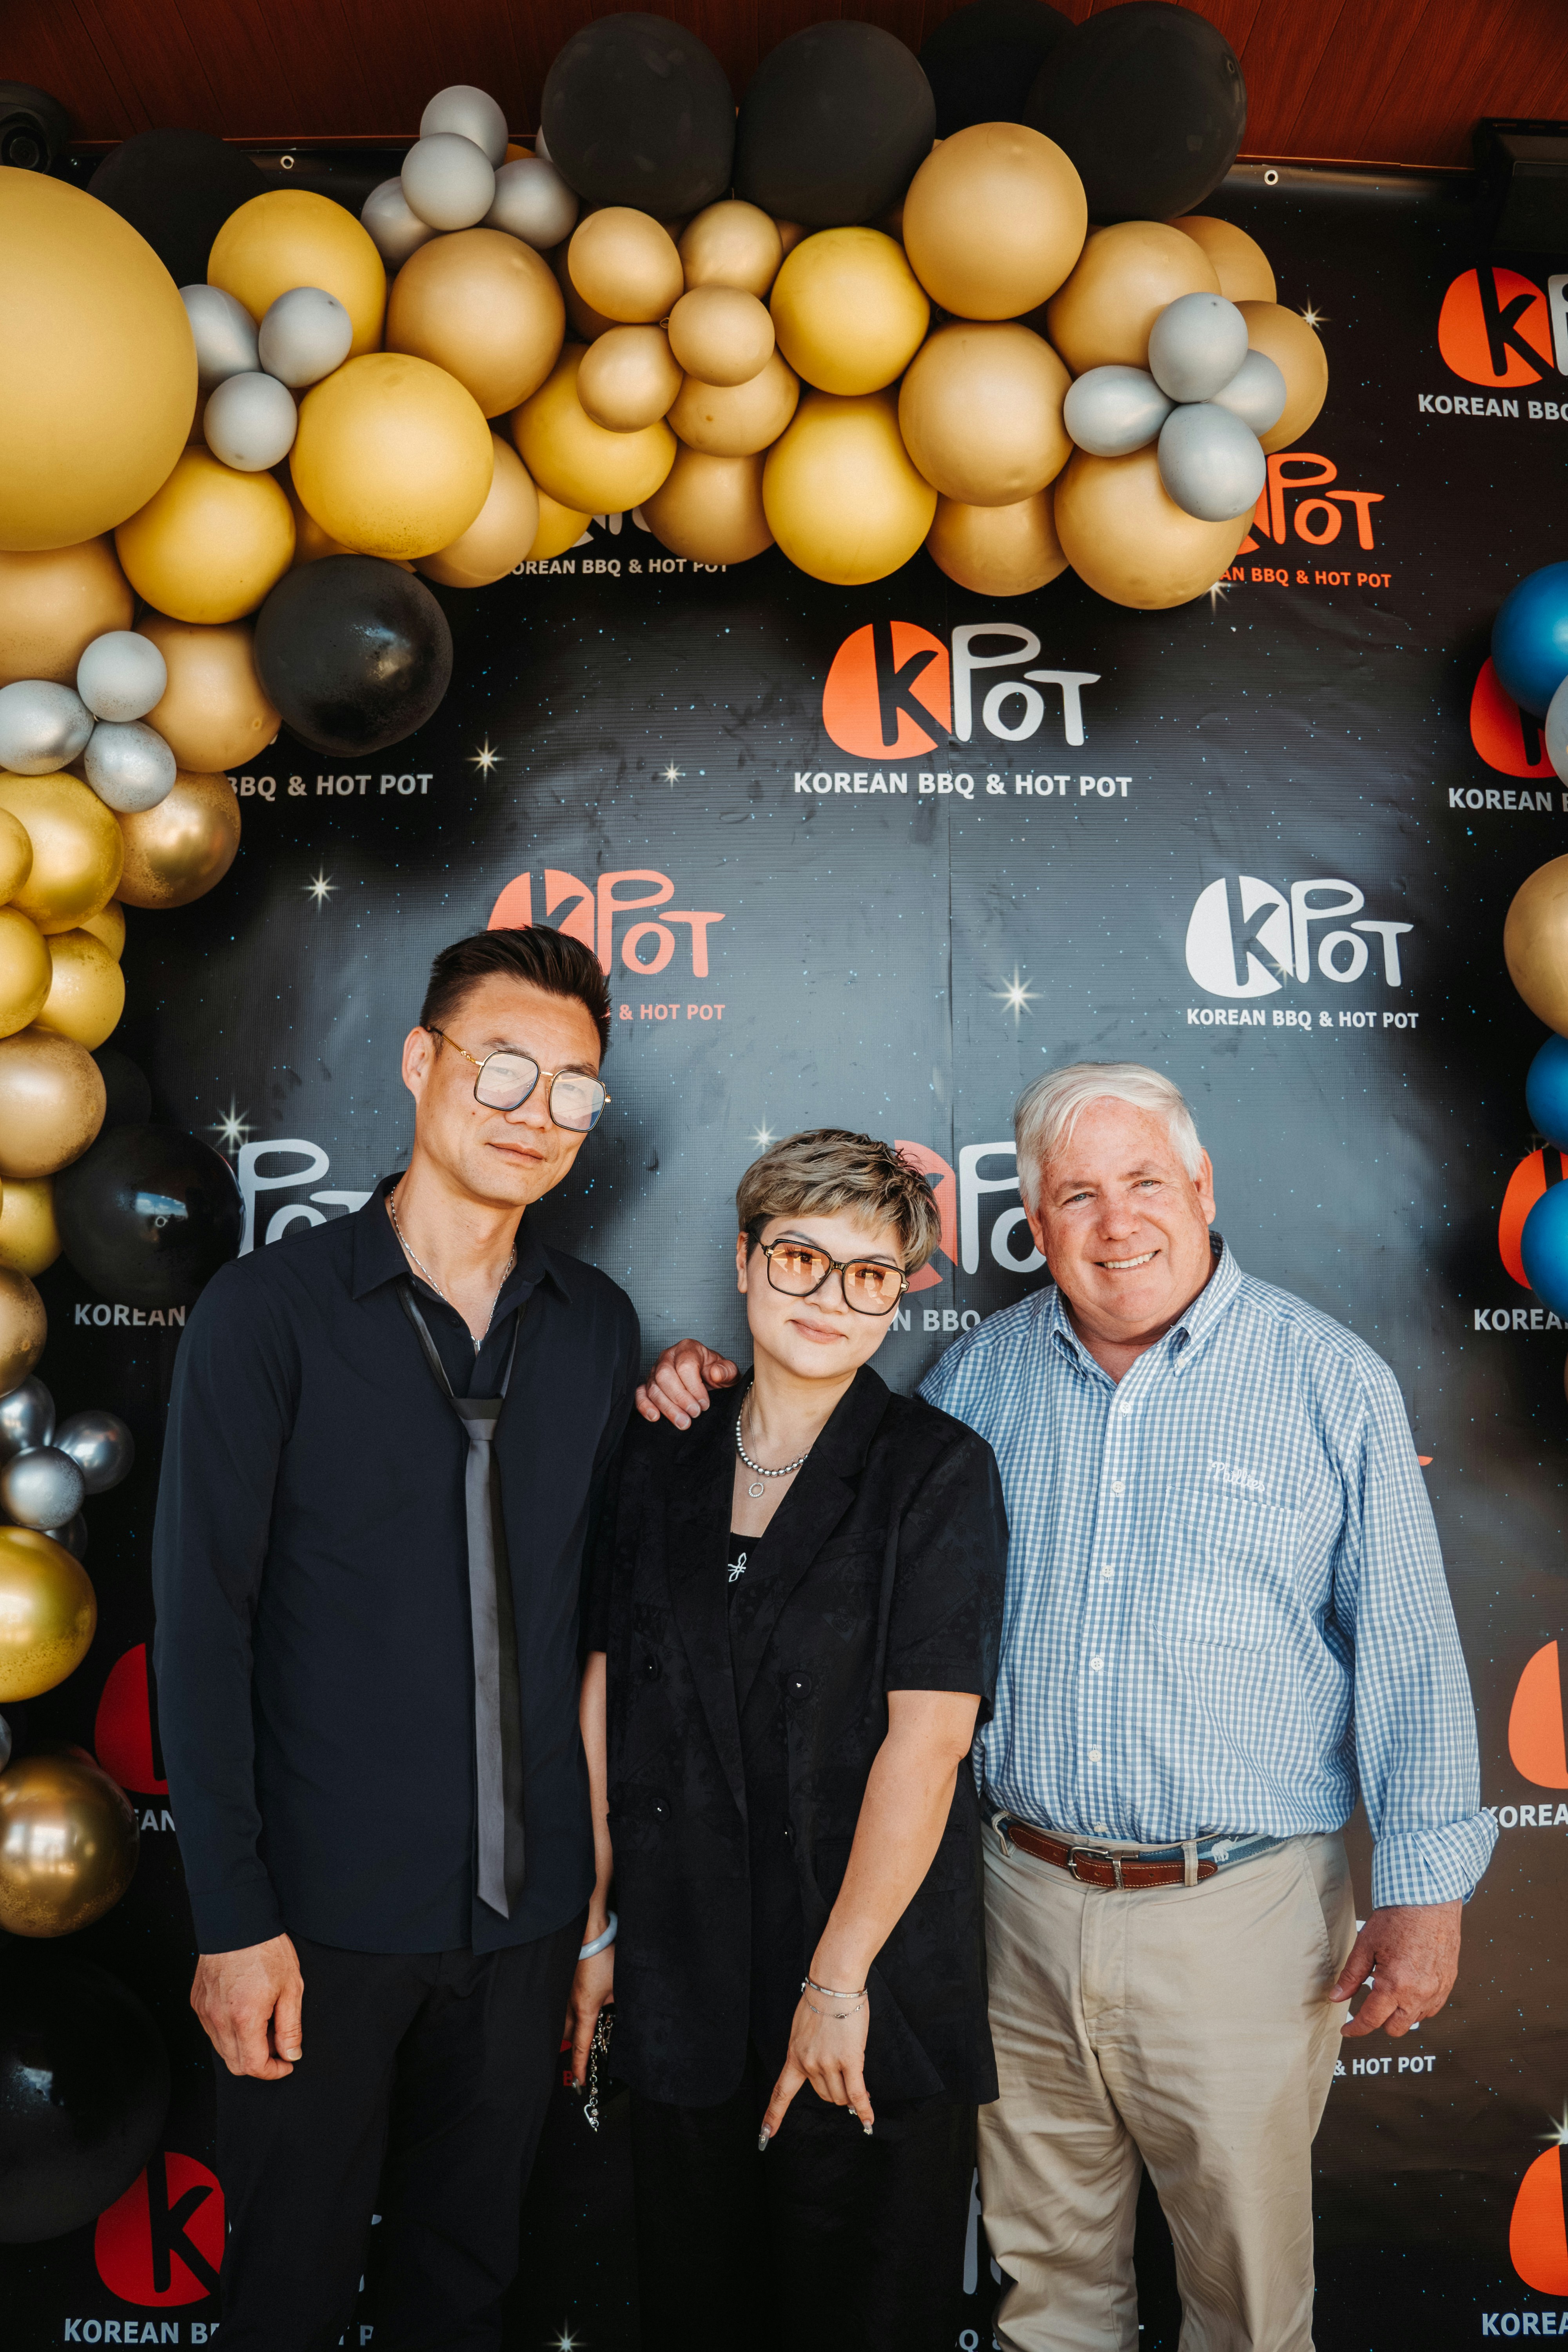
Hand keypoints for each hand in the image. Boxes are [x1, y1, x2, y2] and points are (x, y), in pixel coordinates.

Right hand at [191, 1933, 303, 2079]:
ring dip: (243, 2048)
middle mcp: (219, 2019)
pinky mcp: (197, 2002)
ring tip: (263, 2022)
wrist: (237, 1920)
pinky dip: (228, 2032)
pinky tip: (244, 2012)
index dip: (273, 2071)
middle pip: (235, 2064)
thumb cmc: (267, 1949)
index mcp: (244, 2018)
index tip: (286, 2063)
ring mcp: (204, 2011)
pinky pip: (212, 2031)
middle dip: (258, 2062)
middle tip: (277, 2041)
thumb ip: (290, 2027)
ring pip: (222, 2049)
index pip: (253, 2066)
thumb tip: (291, 2055)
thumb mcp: (291, 1987)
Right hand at [566, 1945, 614, 2089]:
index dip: (580, 2066)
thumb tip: (621, 2013)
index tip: (580, 2081)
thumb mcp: (620, 1985)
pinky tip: (584, 2002)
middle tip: (584, 2053)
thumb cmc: (604, 1957)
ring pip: (563, 2020)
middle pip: (567, 2035)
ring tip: (586, 2027)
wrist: (591, 1932)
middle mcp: (571, 2004)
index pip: (580, 2046)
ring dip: (573, 2027)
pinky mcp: (565, 1982)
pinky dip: (572, 2011)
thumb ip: (619, 2004)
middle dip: (574, 2046)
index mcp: (585, 2009)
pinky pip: (565, 2004)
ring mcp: (565, 1992)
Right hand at [634, 1339, 738, 1427]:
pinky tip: (655, 1417)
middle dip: (680, 1398)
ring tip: (682, 1422)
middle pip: (665, 1376)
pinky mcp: (648, 1385)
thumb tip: (716, 1373)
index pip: (685, 1365)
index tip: (705, 1404)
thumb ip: (727, 1371)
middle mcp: (668, 1357)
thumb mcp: (728, 1371)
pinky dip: (645, 1406)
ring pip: (653, 1387)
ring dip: (667, 1407)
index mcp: (688, 1348)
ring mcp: (655, 1370)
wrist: (709, 1380)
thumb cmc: (717, 1374)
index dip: (694, 1387)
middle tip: (694, 1414)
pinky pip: (640, 1394)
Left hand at [761, 1989, 872, 2142]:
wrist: (834, 1984)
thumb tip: (822, 2072)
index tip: (764, 2137)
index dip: (773, 2117)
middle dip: (834, 2090)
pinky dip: (864, 2109)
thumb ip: (808, 2052)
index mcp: (794, 2056)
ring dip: (849, 2093)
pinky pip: (857, 2093)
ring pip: (841, 2095)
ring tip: (856, 2074)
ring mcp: (828, 2063)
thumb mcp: (802, 2030)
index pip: (780, 2093)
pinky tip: (868, 2122)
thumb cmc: (821, 2001)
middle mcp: (808, 2064)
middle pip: (824, 2094)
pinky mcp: (850, 2059)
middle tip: (844, 2074)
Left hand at [1331, 1899, 1462, 2038]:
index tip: (1348, 2030)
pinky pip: (1432, 2008)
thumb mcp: (1366, 1945)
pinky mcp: (1448, 1984)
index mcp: (1395, 1985)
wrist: (1429, 1900)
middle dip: (1379, 2021)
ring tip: (1391, 1990)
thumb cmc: (1399, 1917)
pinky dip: (1419, 2005)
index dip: (1356, 2028)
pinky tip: (1409, 1988)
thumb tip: (1336, 1996)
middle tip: (1370, 2004)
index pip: (1371, 2020)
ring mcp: (1437, 1990)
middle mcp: (1419, 1993)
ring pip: (1415, 2020)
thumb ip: (1351, 1975)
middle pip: (1395, 2028)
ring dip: (1400, 2013)